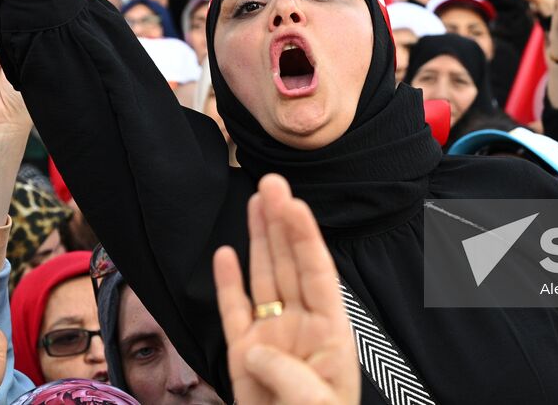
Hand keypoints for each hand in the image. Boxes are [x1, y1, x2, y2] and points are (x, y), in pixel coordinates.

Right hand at [214, 175, 359, 404]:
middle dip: (281, 223)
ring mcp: (271, 337)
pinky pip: (234, 311)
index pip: (317, 272)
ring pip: (263, 278)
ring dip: (259, 239)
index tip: (293, 203)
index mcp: (330, 332)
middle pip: (290, 264)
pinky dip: (229, 281)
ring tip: (256, 199)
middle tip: (271, 182)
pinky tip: (226, 251)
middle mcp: (301, 326)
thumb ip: (289, 375)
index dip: (304, 237)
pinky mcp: (243, 356)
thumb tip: (256, 347)